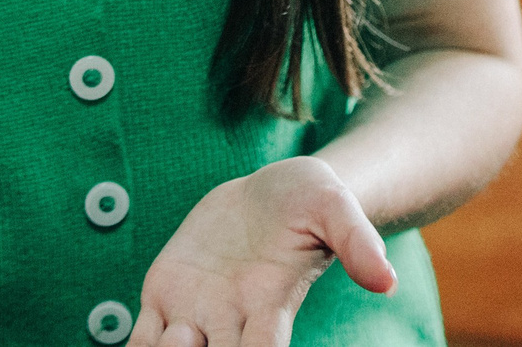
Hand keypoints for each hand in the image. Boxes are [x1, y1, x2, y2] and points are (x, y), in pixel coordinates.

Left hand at [128, 156, 395, 346]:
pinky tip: (140, 338)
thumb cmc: (310, 199)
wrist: (271, 190)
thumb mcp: (337, 208)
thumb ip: (359, 243)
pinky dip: (134, 346)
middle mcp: (231, 324)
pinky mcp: (165, 296)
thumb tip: (387, 281)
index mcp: (271, 309)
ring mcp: (196, 314)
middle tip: (193, 338)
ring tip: (179, 328)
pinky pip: (140, 337)